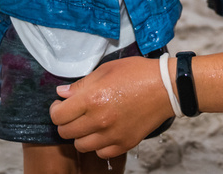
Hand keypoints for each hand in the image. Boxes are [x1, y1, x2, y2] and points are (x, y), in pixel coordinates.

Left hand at [51, 56, 172, 158]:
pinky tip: (103, 132)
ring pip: (81, 145)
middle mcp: (100, 119)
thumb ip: (82, 84)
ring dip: (81, 135)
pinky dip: (98, 144)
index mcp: (92, 98)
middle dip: (66, 122)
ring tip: (89, 123)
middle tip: (74, 113)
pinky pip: (100, 152)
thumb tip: (62, 94)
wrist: (166, 87)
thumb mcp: (106, 69)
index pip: (58, 116)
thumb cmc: (137, 73)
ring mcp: (112, 134)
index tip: (60, 105)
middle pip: (66, 132)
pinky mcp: (124, 143)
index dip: (55, 110)